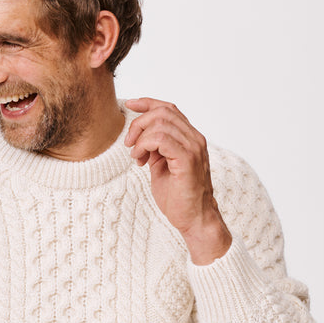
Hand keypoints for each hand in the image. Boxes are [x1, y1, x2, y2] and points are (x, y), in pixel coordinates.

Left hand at [124, 97, 231, 264]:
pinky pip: (161, 138)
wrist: (193, 219)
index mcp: (190, 138)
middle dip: (139, 123)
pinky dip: (145, 145)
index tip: (129, 104)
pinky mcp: (187, 159)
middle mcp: (195, 138)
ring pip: (160, 123)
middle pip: (162, 112)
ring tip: (136, 156)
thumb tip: (141, 138)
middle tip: (129, 144)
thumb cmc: (178, 197)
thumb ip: (155, 149)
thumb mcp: (161, 167)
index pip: (169, 109)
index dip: (147, 103)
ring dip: (140, 137)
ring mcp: (193, 147)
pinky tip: (141, 160)